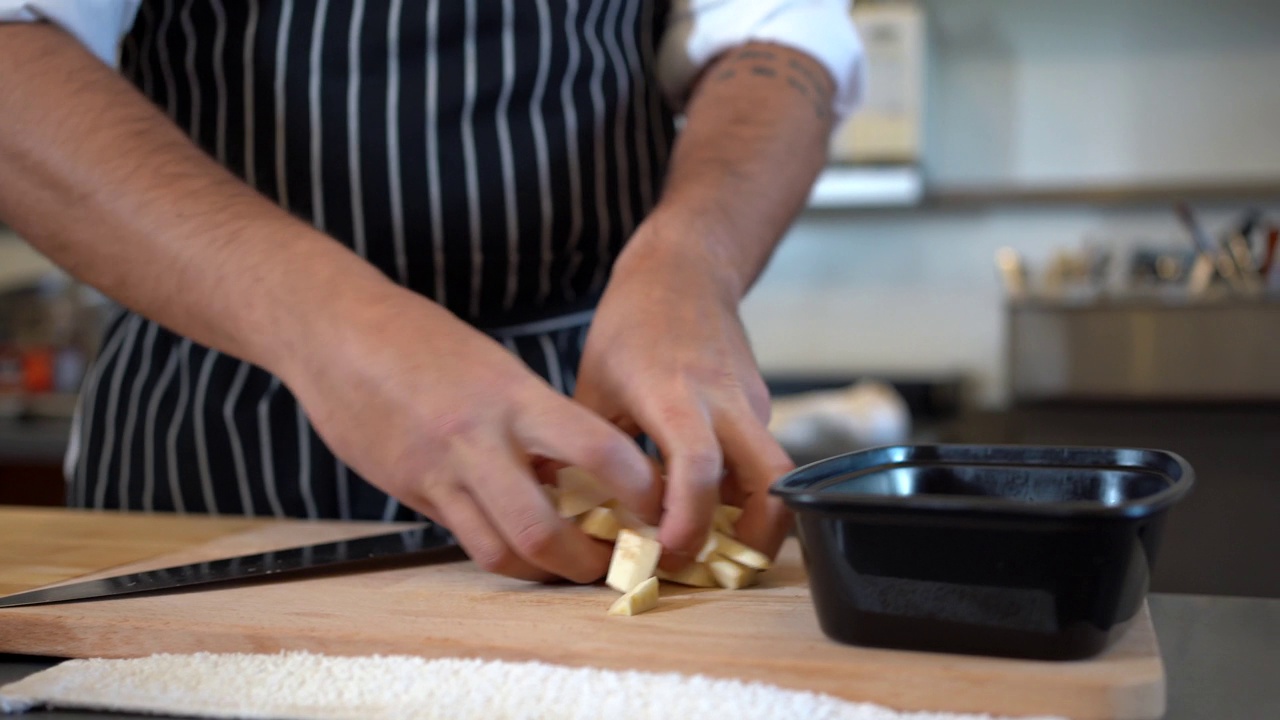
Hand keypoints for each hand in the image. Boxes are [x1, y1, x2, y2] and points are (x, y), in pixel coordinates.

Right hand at [277, 285, 660, 582]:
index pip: (599, 451)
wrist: (335, 332)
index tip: (660, 510)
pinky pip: (465, 539)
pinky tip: (519, 545)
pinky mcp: (410, 490)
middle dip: (591, 561)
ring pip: (501, 549)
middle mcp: (480, 438)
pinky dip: (501, 552)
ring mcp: (440, 471)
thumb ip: (537, 422)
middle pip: (544, 528)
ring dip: (546, 571)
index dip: (640, 491)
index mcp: (516, 396)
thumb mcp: (498, 370)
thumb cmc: (425, 343)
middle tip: (620, 565)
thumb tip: (574, 476)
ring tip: (574, 568)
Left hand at [574, 219, 793, 567]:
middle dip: (755, 539)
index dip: (689, 519)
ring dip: (753, 522)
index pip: (697, 465)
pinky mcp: (760, 408)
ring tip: (709, 551)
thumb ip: (589, 449)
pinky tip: (705, 509)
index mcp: (675, 393)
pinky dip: (740, 494)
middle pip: (771, 482)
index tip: (666, 553)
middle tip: (711, 571)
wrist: (687, 270)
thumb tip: (563, 514)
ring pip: (772, 477)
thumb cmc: (632, 324)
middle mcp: (726, 401)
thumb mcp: (594, 383)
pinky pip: (758, 462)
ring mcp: (752, 404)